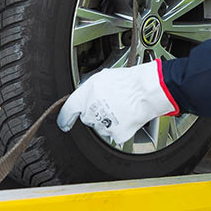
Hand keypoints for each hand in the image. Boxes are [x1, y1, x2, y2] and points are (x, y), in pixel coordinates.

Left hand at [57, 60, 176, 143]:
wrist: (146, 90)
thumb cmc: (128, 81)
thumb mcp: (102, 77)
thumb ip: (89, 89)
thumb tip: (85, 95)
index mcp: (85, 95)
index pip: (67, 111)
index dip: (64, 118)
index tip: (64, 123)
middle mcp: (91, 111)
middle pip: (87, 118)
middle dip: (95, 112)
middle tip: (110, 102)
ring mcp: (104, 125)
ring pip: (100, 127)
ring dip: (107, 120)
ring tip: (121, 107)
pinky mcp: (117, 134)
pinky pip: (114, 133)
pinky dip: (120, 127)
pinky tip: (126, 116)